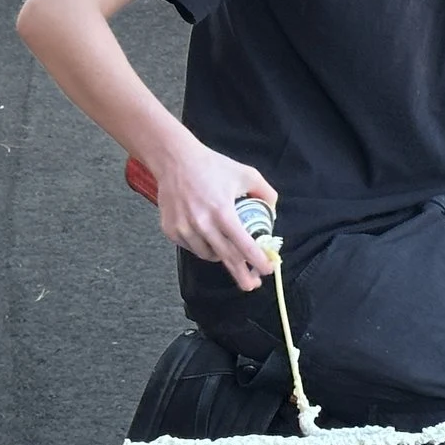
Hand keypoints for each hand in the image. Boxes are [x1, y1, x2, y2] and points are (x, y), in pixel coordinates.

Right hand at [152, 141, 277, 289]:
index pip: (245, 245)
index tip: (267, 269)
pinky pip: (191, 247)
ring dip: (221, 256)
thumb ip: (265, 193)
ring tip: (226, 248)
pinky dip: (202, 246)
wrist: (174, 160)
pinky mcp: (171, 230)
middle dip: (243, 275)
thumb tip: (272, 214)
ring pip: (208, 255)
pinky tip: (205, 234)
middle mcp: (202, 224)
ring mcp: (184, 229)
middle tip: (252, 284)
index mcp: (222, 212)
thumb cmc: (210, 165)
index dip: (258, 261)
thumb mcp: (245, 173)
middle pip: (227, 259)